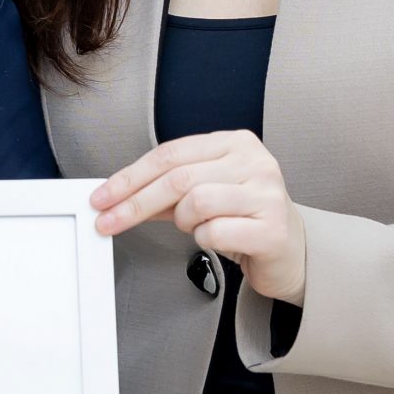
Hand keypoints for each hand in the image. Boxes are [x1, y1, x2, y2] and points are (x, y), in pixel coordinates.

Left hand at [91, 130, 308, 304]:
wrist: (292, 250)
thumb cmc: (244, 218)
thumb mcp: (204, 194)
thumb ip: (165, 191)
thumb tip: (117, 197)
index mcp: (235, 143)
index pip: (170, 154)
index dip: (130, 176)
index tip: (102, 196)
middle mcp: (254, 162)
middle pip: (177, 178)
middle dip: (135, 203)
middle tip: (109, 222)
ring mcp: (267, 194)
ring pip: (195, 203)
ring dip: (183, 222)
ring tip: (195, 227)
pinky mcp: (271, 229)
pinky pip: (215, 233)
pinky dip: (205, 240)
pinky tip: (219, 239)